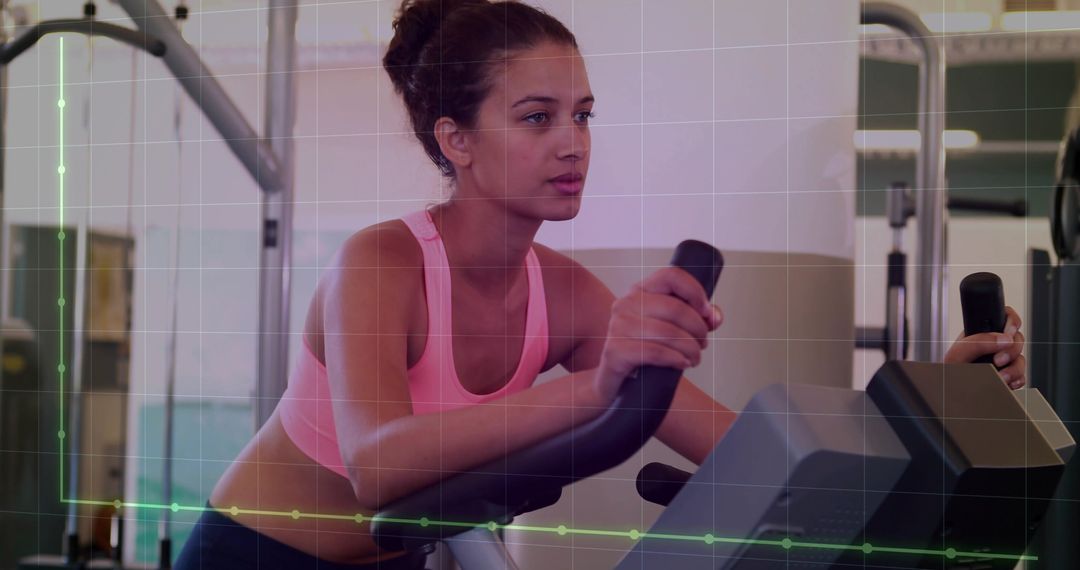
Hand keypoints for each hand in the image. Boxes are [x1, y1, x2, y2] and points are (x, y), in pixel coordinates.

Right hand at [593, 267, 722, 403]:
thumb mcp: (670, 329)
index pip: (671, 276)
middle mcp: (625, 304)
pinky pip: (655, 352)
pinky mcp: (615, 351)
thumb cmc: (645, 351)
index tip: (706, 311)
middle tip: (703, 343)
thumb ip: (696, 319)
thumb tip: (715, 317)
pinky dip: (676, 359)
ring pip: (668, 332)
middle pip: (675, 308)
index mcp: (640, 291)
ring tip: (695, 358)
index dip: (694, 291)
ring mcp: (617, 327)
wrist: (614, 382)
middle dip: (698, 328)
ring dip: (691, 348)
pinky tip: (682, 364)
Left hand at [943, 305, 1025, 389]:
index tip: (1009, 332)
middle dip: (1012, 350)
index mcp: (981, 333)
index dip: (1012, 321)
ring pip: (1021, 359)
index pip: (1004, 317)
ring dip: (1015, 368)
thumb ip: (978, 341)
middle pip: (1017, 339)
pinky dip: (1017, 380)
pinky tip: (1007, 383)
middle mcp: (993, 345)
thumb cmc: (948, 373)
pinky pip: (1022, 376)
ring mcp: (1002, 361)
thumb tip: (1004, 338)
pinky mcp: (1007, 377)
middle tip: (998, 360)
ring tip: (1001, 377)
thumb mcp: (958, 352)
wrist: (950, 396)